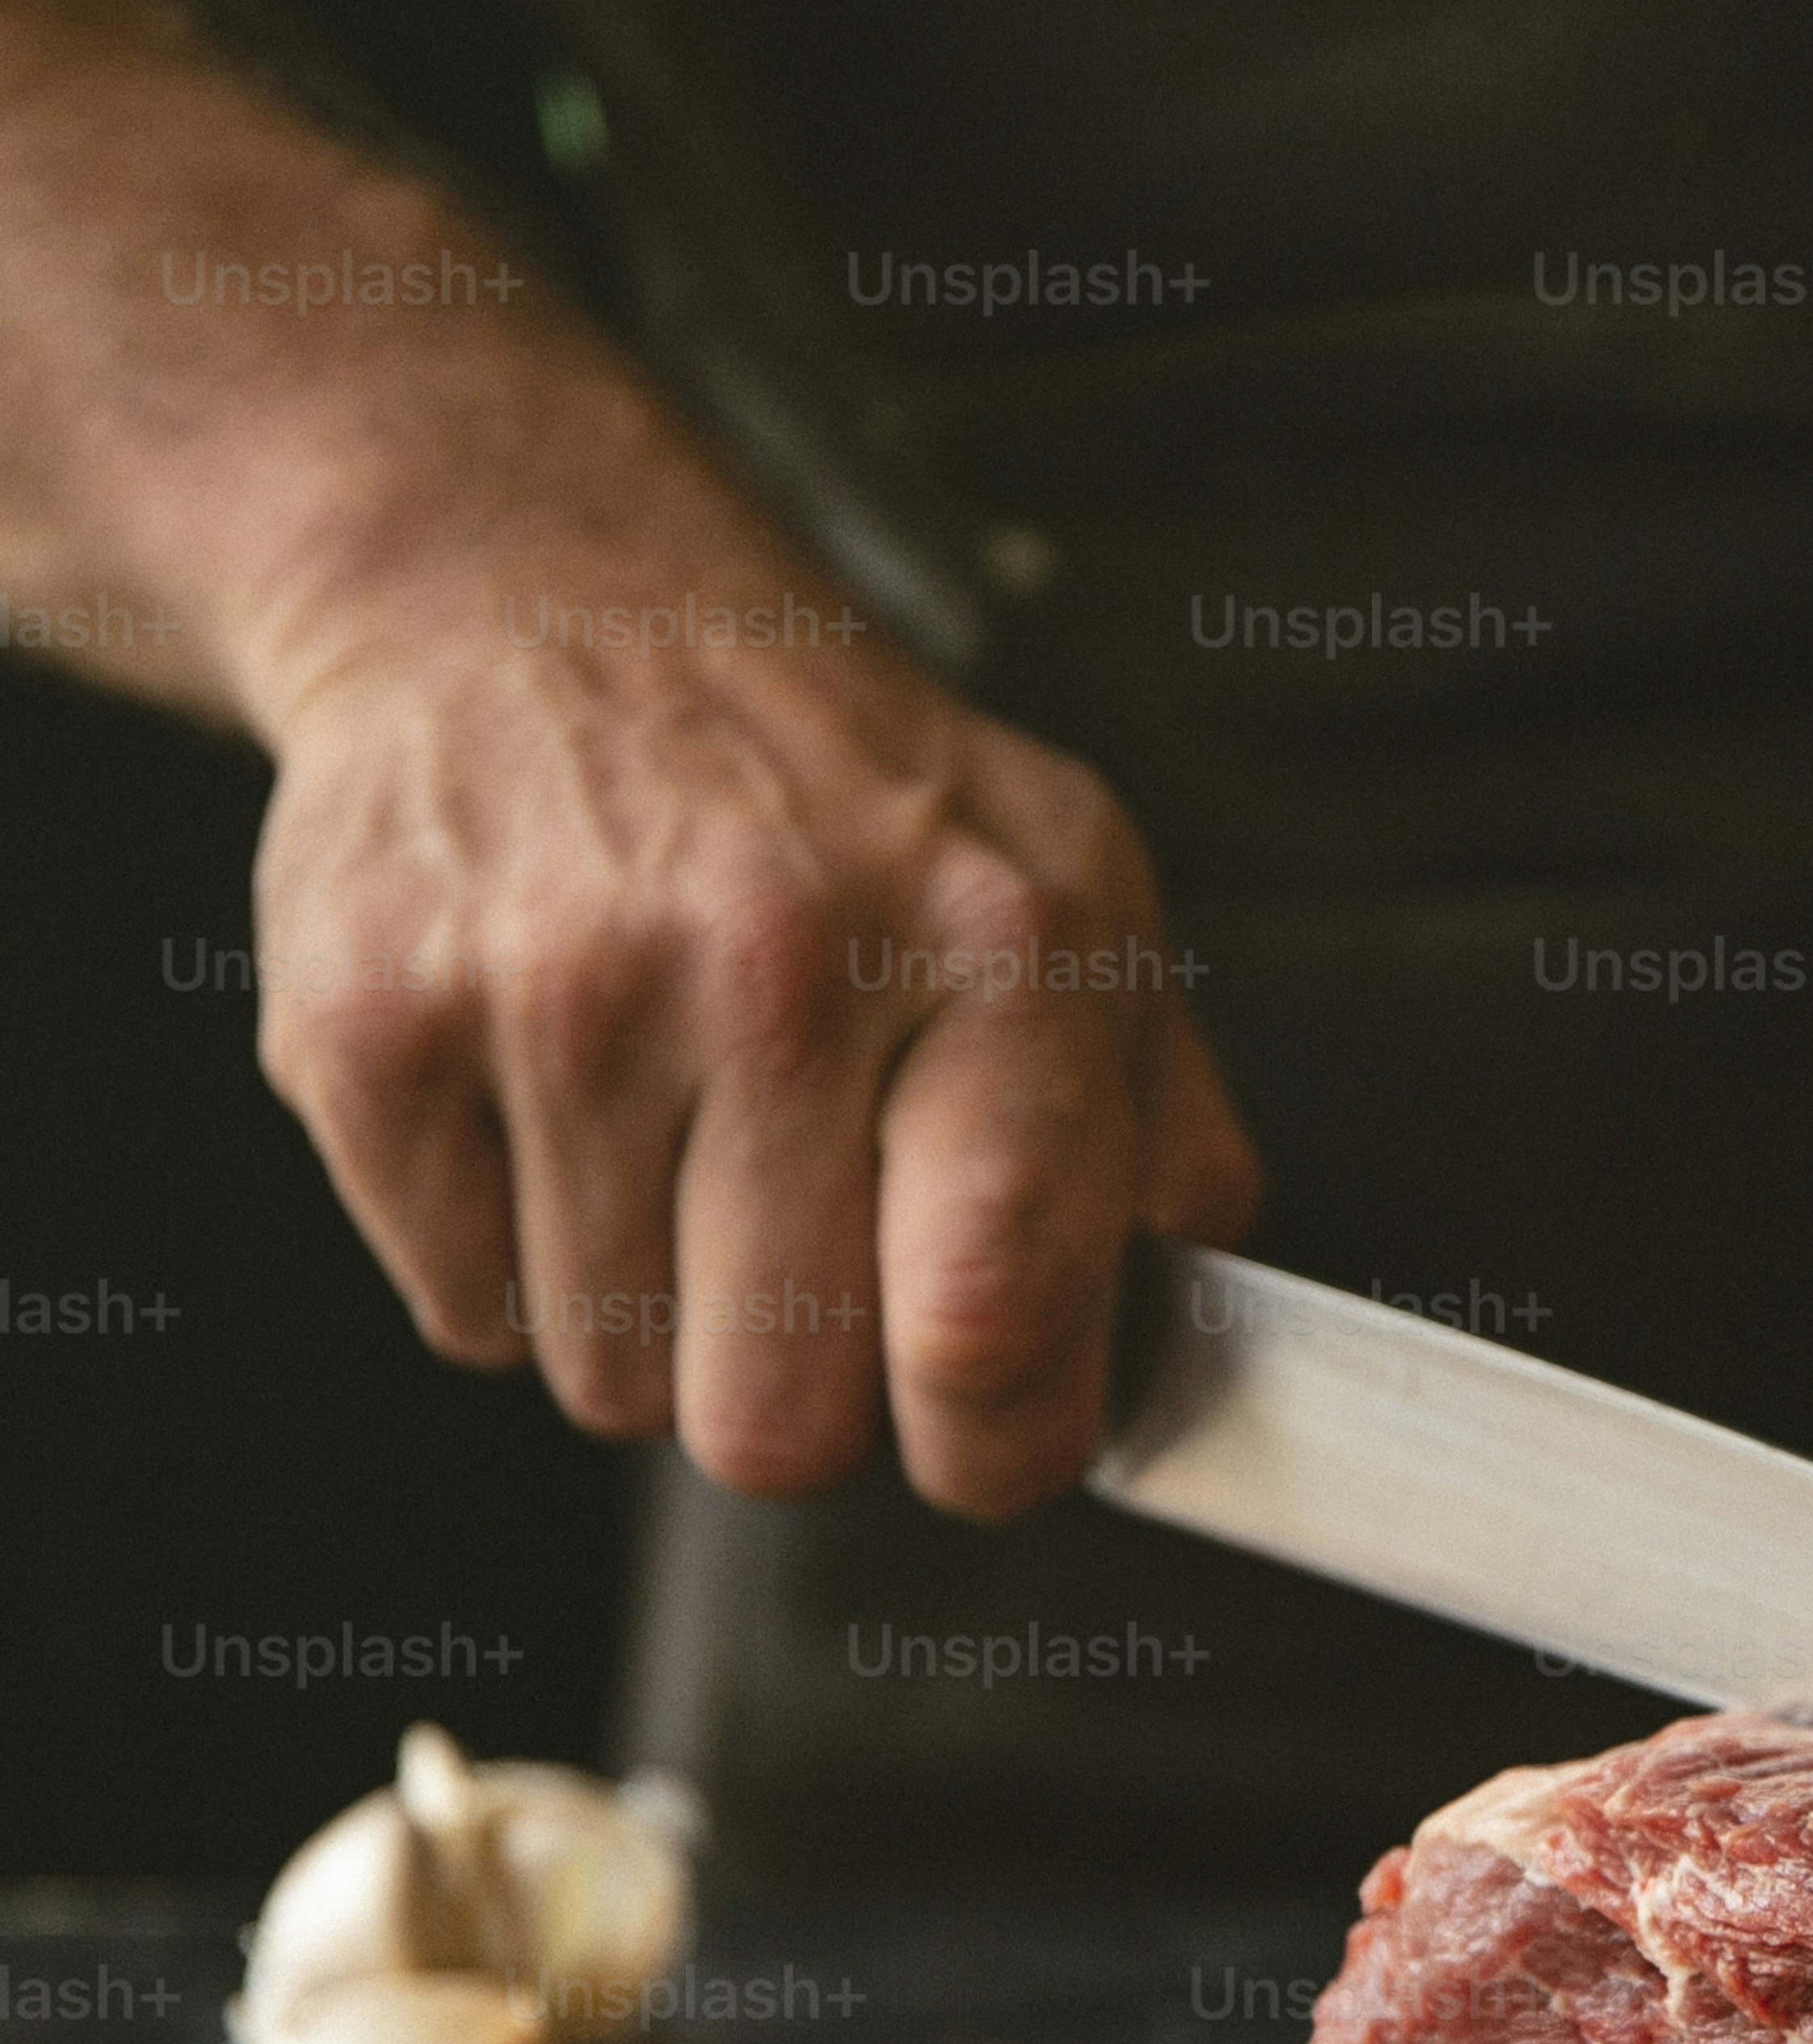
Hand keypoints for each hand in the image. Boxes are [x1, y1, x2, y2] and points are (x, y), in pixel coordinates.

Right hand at [240, 489, 1255, 1523]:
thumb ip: (1155, 1116)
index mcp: (995, 947)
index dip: (986, 1443)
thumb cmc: (824, 779)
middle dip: (792, 1396)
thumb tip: (1204, 1311)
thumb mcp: (1069, 886)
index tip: (972, 1431)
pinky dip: (506, 1259)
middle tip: (791, 1260)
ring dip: (646, 1316)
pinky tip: (550, 1105)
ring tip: (668, 1135)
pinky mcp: (377, 1026)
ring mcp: (564, 991)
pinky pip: (467, 1316)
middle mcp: (782, 960)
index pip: (989, 1326)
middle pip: (776, 1424)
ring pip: (609, 1382)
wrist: (538, 600)